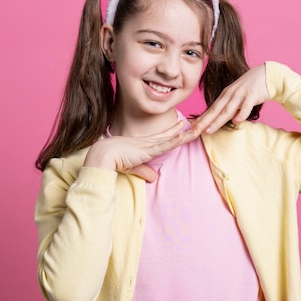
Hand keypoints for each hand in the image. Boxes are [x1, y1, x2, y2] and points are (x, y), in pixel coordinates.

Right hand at [83, 120, 199, 181]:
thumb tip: (153, 177)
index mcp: (143, 144)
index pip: (162, 137)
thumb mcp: (132, 167)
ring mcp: (149, 144)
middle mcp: (148, 142)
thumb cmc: (113, 160)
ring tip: (197, 128)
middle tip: (195, 123)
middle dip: (182, 130)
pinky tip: (185, 135)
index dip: (172, 132)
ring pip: (171, 138)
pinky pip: (165, 144)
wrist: (104, 155)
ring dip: (185, 134)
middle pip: (169, 135)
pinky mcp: (148, 149)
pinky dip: (176, 140)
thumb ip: (143, 171)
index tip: (181, 126)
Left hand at [193, 64, 269, 134]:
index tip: (191, 128)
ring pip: (227, 110)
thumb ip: (228, 106)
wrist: (266, 75)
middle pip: (215, 110)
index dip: (201, 119)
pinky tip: (236, 121)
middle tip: (194, 132)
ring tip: (208, 130)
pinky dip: (241, 114)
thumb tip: (218, 119)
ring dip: (217, 121)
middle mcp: (230, 95)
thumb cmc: (250, 88)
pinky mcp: (252, 96)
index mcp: (225, 95)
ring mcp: (240, 95)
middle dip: (203, 122)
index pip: (211, 109)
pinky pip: (246, 106)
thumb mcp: (236, 96)